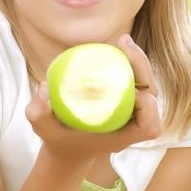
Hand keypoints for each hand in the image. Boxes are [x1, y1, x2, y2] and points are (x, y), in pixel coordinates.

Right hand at [25, 34, 162, 164]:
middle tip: (123, 44)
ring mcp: (131, 110)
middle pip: (152, 95)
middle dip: (143, 68)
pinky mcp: (125, 99)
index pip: (150, 125)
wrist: (66, 148)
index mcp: (122, 136)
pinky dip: (130, 63)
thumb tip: (45, 86)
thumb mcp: (43, 129)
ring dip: (138, 62)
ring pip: (147, 84)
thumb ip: (38, 113)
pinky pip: (135, 79)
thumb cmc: (58, 139)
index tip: (126, 91)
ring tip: (122, 42)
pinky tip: (116, 48)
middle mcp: (131, 123)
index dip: (147, 107)